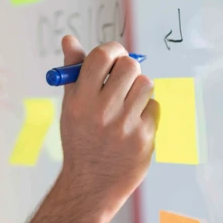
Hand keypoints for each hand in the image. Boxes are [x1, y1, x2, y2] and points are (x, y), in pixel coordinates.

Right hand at [56, 35, 159, 222]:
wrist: (90, 183)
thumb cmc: (79, 140)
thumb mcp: (69, 106)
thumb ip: (73, 71)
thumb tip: (69, 39)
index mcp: (80, 100)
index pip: (101, 57)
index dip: (111, 51)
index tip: (113, 56)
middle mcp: (102, 111)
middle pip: (130, 66)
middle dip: (128, 68)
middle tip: (122, 79)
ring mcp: (125, 125)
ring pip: (146, 85)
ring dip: (138, 89)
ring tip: (126, 104)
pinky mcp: (144, 137)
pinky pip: (153, 108)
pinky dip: (145, 112)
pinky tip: (131, 125)